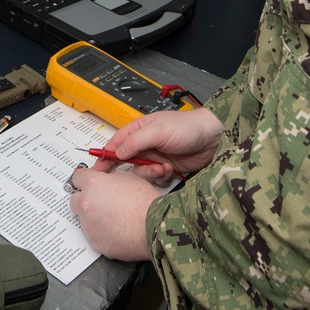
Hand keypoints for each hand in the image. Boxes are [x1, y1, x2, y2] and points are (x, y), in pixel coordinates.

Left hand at [68, 167, 156, 260]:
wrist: (154, 226)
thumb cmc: (145, 202)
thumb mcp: (128, 178)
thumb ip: (110, 180)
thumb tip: (105, 183)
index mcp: (92, 184)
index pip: (77, 178)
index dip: (85, 180)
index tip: (89, 183)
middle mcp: (86, 204)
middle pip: (75, 200)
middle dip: (86, 200)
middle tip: (101, 202)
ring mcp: (88, 225)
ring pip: (84, 220)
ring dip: (94, 218)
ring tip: (115, 219)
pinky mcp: (95, 243)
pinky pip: (94, 236)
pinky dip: (102, 234)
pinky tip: (117, 231)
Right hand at [89, 106, 222, 181]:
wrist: (213, 139)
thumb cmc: (187, 127)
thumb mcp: (158, 131)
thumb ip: (136, 141)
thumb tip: (118, 152)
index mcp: (139, 130)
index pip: (115, 143)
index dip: (104, 156)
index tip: (96, 170)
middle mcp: (145, 143)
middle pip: (125, 161)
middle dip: (126, 170)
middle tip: (120, 182)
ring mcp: (155, 157)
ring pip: (140, 172)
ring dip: (149, 173)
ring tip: (161, 168)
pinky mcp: (166, 168)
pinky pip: (154, 178)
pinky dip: (160, 177)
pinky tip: (170, 170)